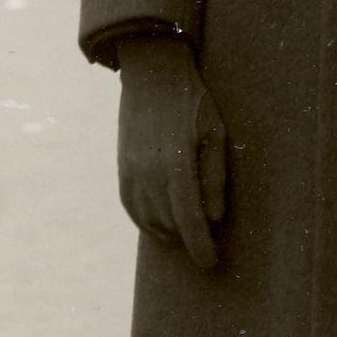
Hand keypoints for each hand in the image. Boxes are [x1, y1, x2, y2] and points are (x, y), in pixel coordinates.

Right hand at [115, 34, 228, 271]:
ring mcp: (131, 171)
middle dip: (188, 240)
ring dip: (168, 233)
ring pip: (148, 220)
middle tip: (207, 243)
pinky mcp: (122, 168)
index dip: (200, 246)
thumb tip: (214, 218)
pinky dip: (146, 222)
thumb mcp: (214, 134)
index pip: (189, 219)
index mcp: (176, 163)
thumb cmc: (193, 102)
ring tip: (187, 234)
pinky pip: (131, 207)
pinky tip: (161, 226)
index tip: (210, 262)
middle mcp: (149, 172)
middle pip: (169, 224)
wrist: (152, 75)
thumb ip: (214, 178)